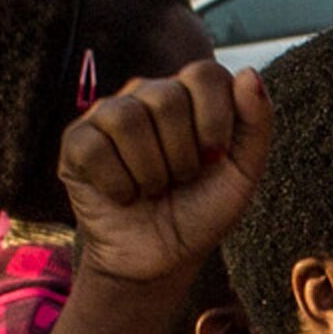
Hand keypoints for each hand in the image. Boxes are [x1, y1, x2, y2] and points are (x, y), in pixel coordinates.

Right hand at [56, 62, 272, 288]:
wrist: (161, 260)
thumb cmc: (202, 211)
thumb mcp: (243, 173)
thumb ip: (256, 123)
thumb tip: (248, 73)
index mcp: (190, 95)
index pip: (205, 74)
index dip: (214, 120)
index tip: (215, 158)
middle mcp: (147, 95)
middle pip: (167, 97)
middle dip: (183, 155)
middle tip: (181, 180)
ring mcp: (108, 115)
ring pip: (127, 119)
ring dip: (151, 171)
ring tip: (154, 189)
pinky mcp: (76, 142)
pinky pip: (94, 147)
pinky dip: (118, 184)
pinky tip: (125, 196)